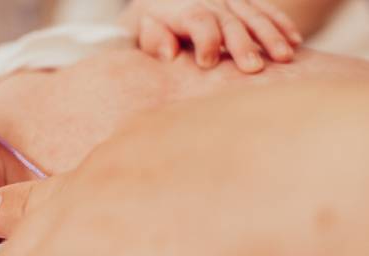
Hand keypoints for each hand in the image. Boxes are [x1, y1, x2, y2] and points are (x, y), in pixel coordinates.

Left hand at [119, 0, 302, 72]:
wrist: (160, 0)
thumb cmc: (148, 25)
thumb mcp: (140, 31)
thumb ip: (152, 40)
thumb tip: (169, 54)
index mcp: (180, 8)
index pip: (197, 19)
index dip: (205, 40)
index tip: (207, 63)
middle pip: (229, 20)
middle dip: (242, 44)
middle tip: (252, 68)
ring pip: (253, 14)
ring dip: (270, 35)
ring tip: (283, 57)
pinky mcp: (243, 2)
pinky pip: (265, 10)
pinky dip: (281, 24)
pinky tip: (296, 42)